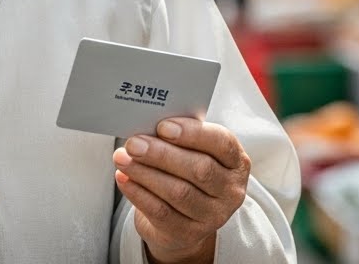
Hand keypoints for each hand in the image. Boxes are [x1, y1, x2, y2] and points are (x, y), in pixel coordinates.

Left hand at [113, 117, 251, 263]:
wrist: (183, 218)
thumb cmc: (186, 172)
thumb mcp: (193, 152)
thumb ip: (180, 137)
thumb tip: (148, 125)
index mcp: (237, 162)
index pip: (222, 143)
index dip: (193, 133)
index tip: (163, 126)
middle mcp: (231, 191)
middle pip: (199, 169)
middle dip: (162, 154)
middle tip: (133, 143)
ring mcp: (213, 216)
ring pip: (179, 192)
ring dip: (145, 173)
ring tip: (122, 159)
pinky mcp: (190, 234)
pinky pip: (161, 212)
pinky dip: (138, 193)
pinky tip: (123, 178)